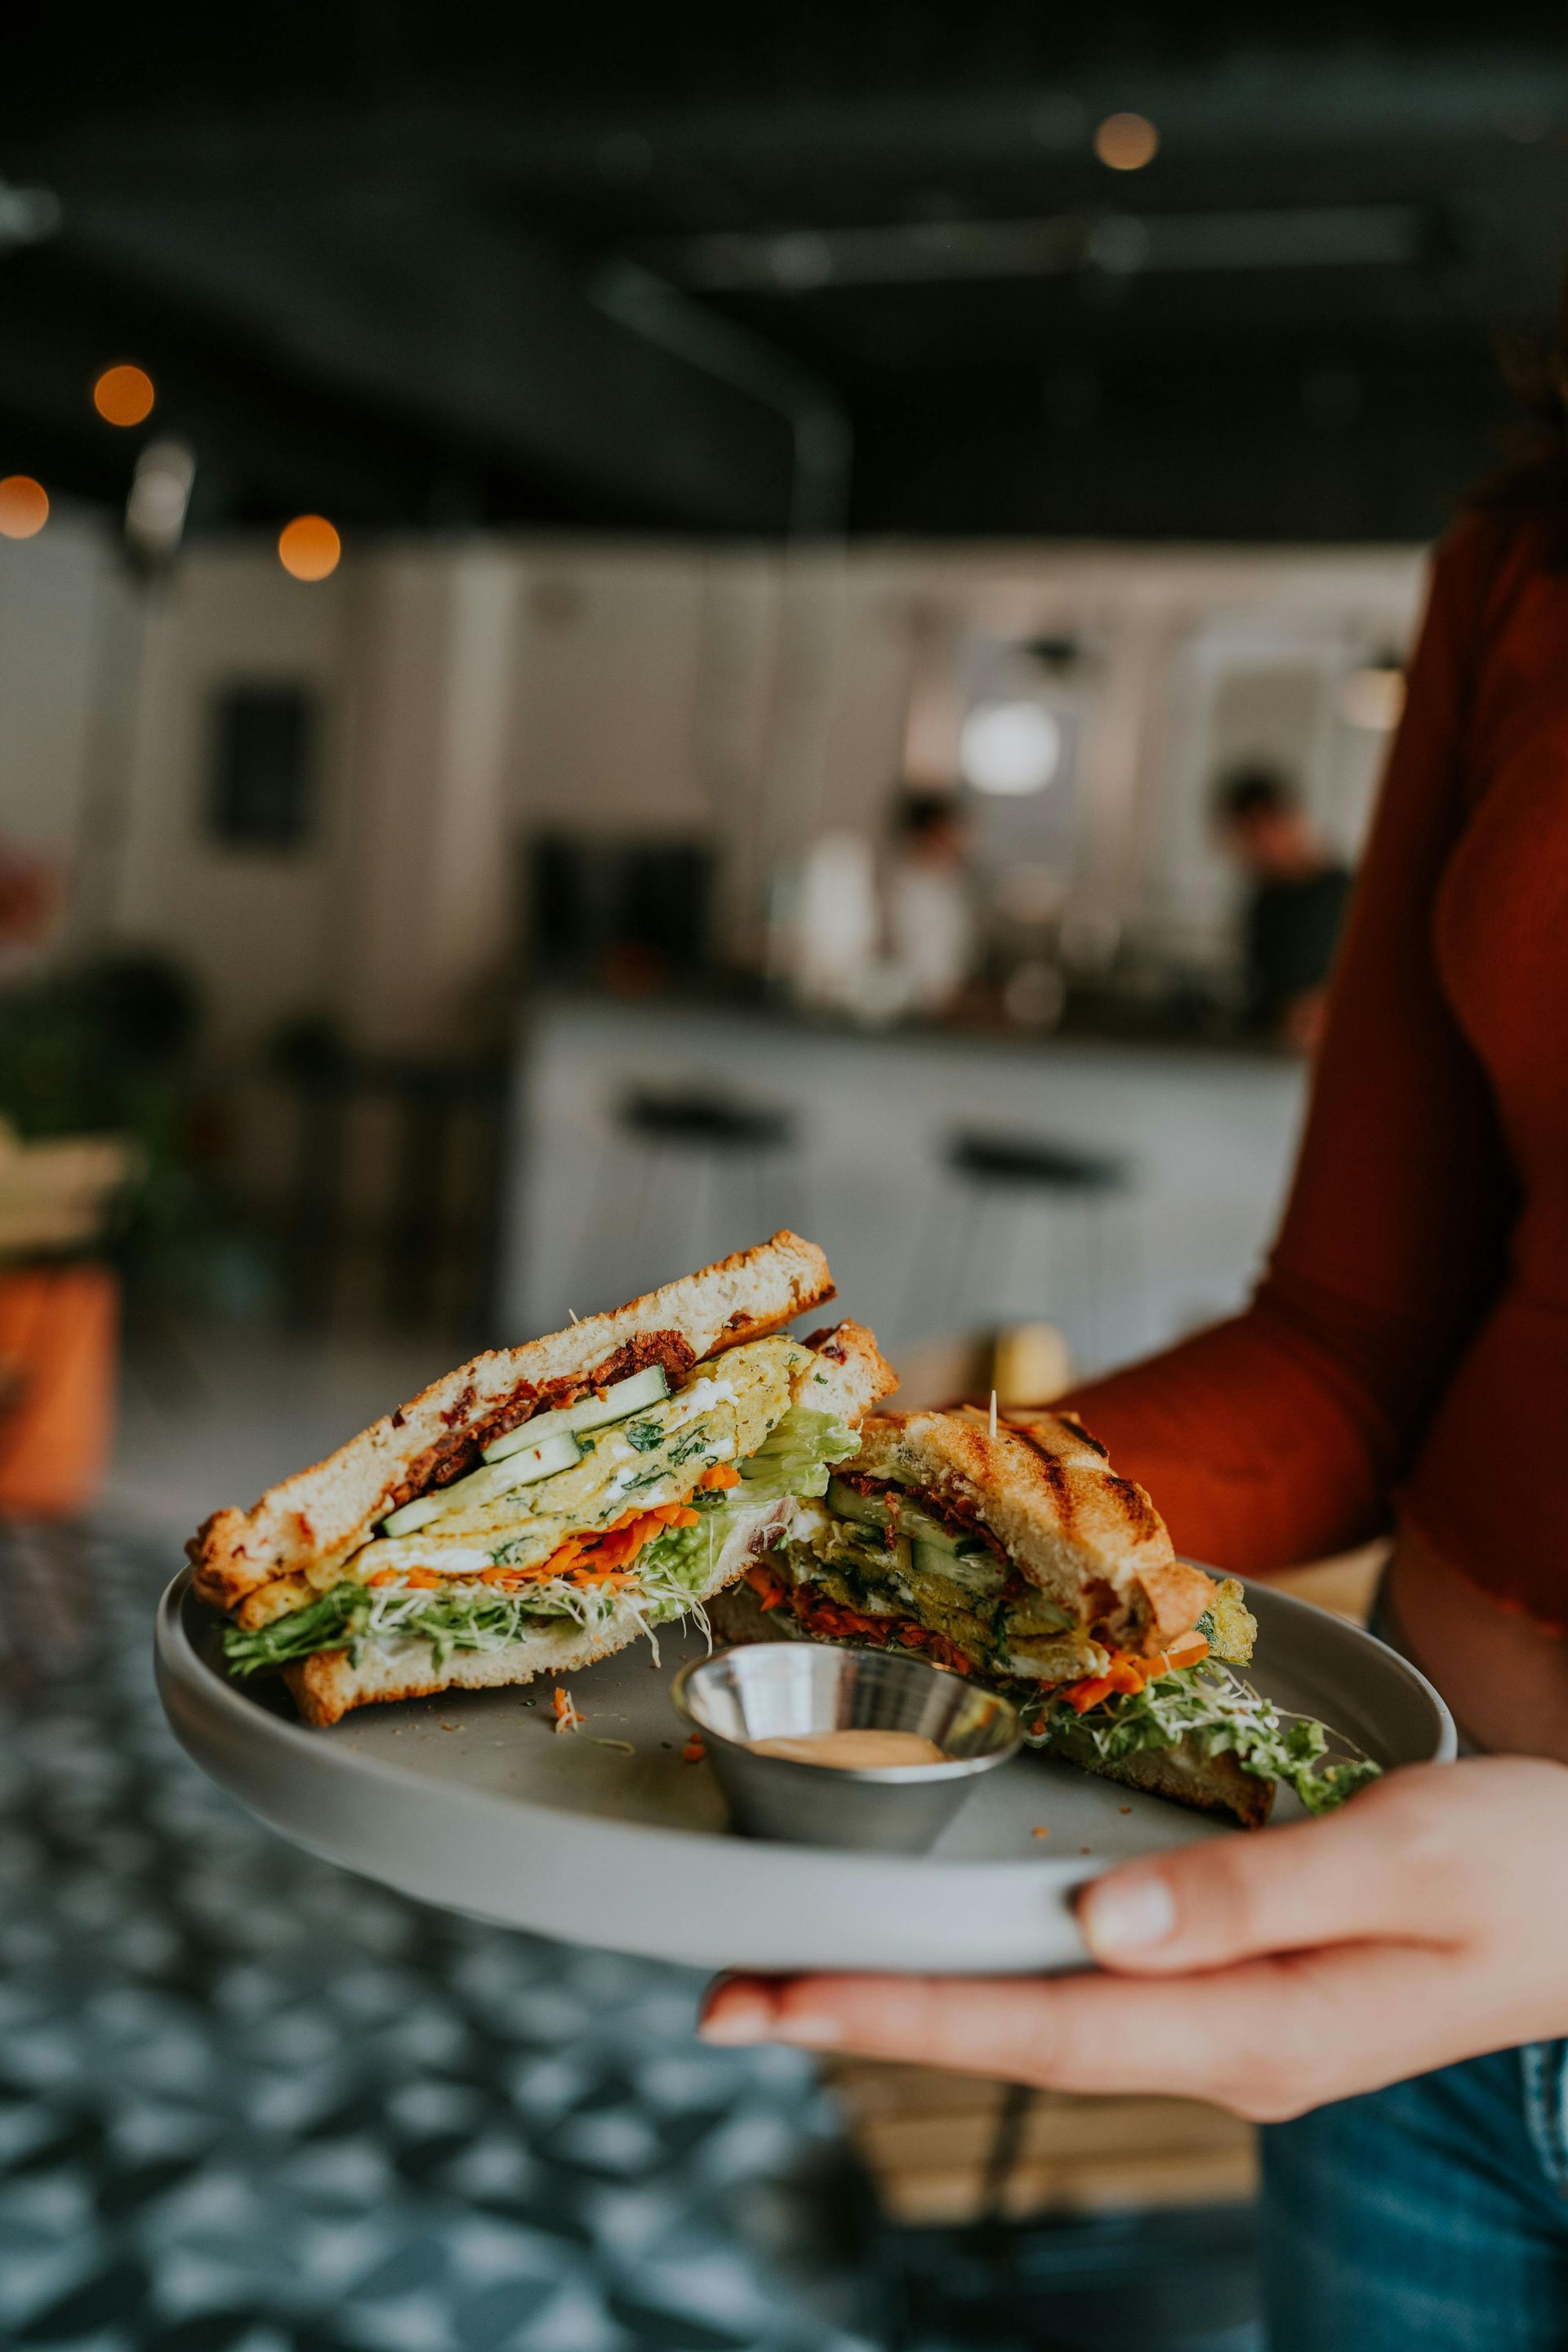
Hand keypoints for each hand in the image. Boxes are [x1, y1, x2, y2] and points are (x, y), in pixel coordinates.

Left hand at [698, 1757, 1567, 2120]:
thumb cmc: (1523, 1867)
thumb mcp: (1401, 1856)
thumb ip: (1250, 1892)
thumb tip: (1101, 1925)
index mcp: (1254, 2024)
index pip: (1040, 2027)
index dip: (897, 2009)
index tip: (776, 1998)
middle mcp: (1222, 2044)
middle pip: (1013, 2035)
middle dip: (864, 2016)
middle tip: (723, 1996)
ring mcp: (1228, 2026)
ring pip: (1039, 2018)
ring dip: (913, 1995)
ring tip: (793, 1973)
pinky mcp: (1236, 1988)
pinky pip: (1085, 1992)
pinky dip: (992, 1972)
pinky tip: (943, 1948)